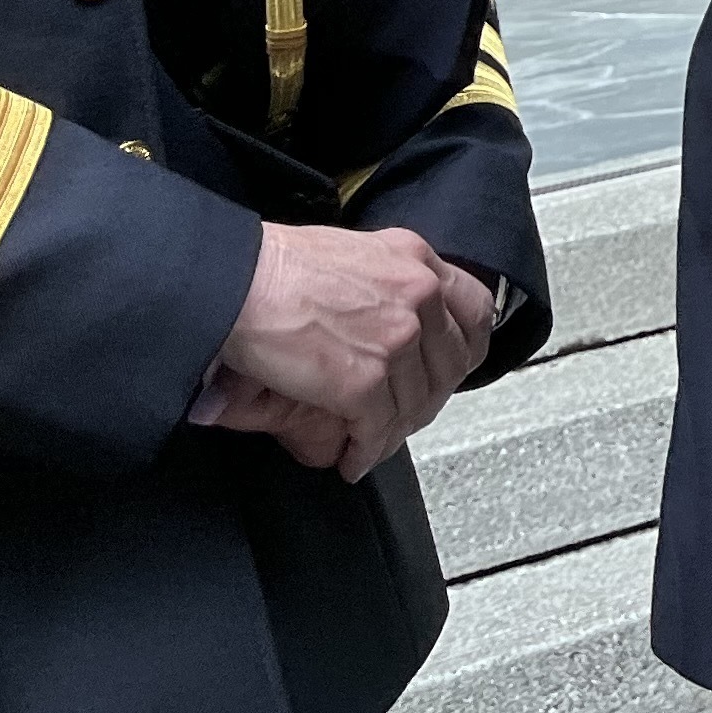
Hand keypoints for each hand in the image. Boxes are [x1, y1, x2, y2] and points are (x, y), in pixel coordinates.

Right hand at [198, 223, 494, 477]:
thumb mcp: (354, 253)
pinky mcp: (364, 380)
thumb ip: (386, 281)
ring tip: (374, 443)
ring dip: (395, 431)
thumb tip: (392, 323)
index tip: (452, 368)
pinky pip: (378, 427)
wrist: (236, 283)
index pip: (474, 309)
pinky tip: (352, 459)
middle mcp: (419, 295)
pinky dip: (366, 451)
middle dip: (429, 397)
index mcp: (417, 260)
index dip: (466, 347)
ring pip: (416, 402)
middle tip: (406, 415)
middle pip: (451, 363)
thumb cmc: (275, 266)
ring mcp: (396, 338)